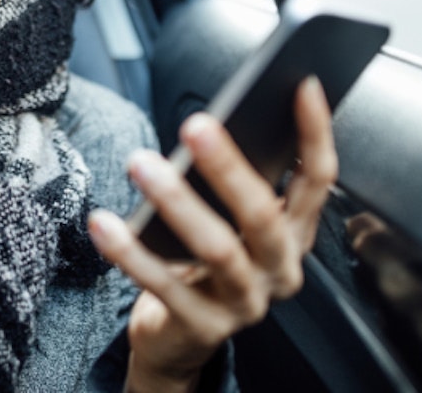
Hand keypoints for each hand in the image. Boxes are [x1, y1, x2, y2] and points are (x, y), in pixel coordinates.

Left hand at [88, 77, 336, 391]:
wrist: (179, 336)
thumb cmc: (204, 260)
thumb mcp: (231, 220)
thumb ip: (234, 180)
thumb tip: (213, 122)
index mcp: (295, 234)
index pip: (318, 181)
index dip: (314, 134)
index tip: (302, 85)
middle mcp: (279, 269)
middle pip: (262, 217)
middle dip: (229, 167)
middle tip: (196, 126)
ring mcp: (245, 303)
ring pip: (216, 249)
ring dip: (176, 202)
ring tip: (141, 164)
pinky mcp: (203, 327)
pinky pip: (162, 285)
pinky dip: (130, 252)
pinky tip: (104, 222)